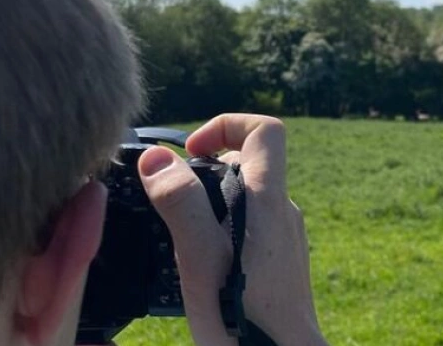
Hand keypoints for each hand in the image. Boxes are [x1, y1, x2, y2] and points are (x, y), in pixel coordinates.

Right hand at [137, 114, 326, 345]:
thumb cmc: (242, 315)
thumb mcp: (200, 256)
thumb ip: (181, 203)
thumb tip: (157, 158)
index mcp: (269, 200)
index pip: (265, 131)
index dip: (226, 125)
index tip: (192, 151)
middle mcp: (284, 213)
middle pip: (249, 165)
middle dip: (206, 173)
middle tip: (172, 205)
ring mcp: (286, 239)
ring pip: (246, 200)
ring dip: (210, 206)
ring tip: (183, 242)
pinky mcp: (280, 263)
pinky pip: (250, 229)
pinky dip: (222, 232)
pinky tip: (202, 267)